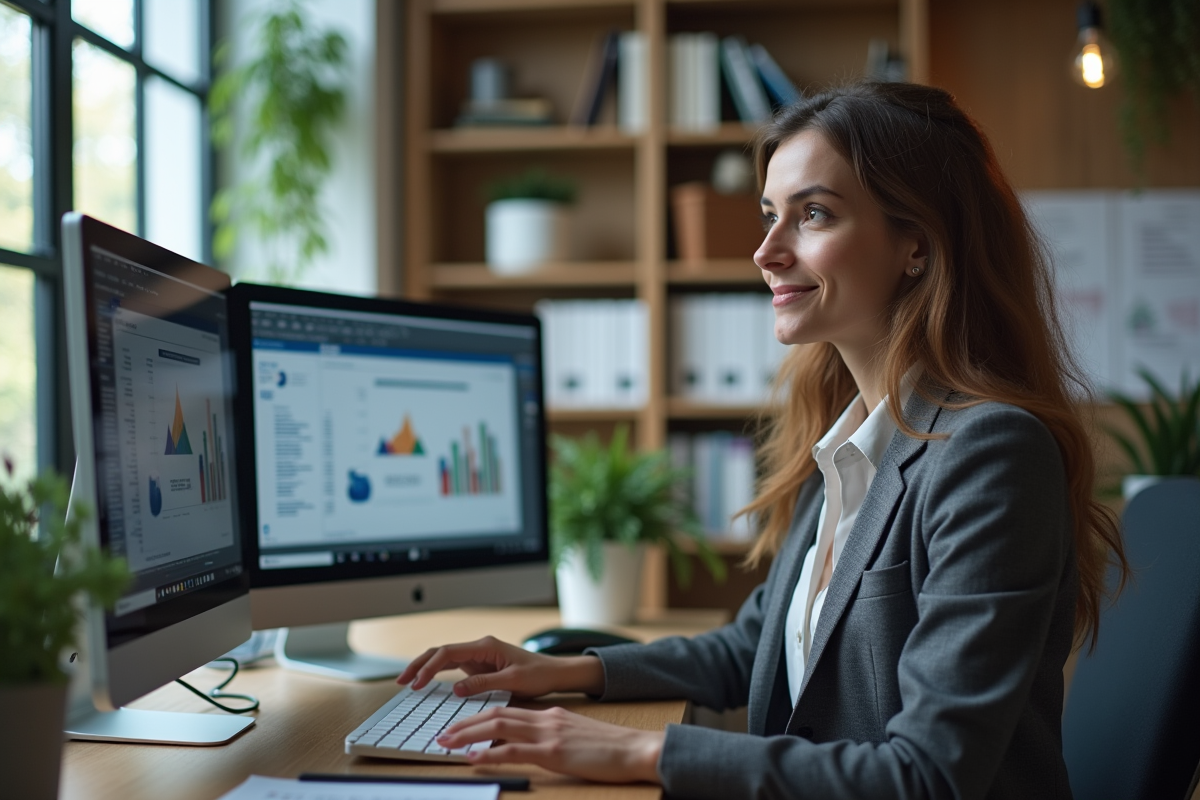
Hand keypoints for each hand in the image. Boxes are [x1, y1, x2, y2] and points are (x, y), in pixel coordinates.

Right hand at [396, 636, 604, 697]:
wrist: (554, 673)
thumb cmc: (538, 674)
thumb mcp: (512, 680)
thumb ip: (483, 683)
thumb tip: (456, 689)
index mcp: (485, 646)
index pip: (449, 652)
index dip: (429, 667)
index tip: (418, 683)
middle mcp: (479, 648)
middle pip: (441, 652)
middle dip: (419, 664)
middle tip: (401, 681)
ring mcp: (478, 656)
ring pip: (444, 658)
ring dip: (425, 668)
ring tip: (407, 682)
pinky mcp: (480, 666)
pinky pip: (453, 667)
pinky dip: (437, 674)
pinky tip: (426, 683)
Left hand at [437, 706, 663, 783]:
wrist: (635, 749)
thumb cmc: (610, 748)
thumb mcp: (576, 735)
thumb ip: (552, 736)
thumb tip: (528, 745)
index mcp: (551, 715)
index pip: (507, 711)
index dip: (480, 717)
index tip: (460, 727)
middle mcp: (546, 719)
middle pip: (496, 715)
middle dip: (465, 724)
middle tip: (443, 734)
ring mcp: (549, 734)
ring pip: (499, 727)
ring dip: (469, 734)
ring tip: (448, 743)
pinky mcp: (555, 752)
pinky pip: (516, 751)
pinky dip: (491, 754)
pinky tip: (475, 759)